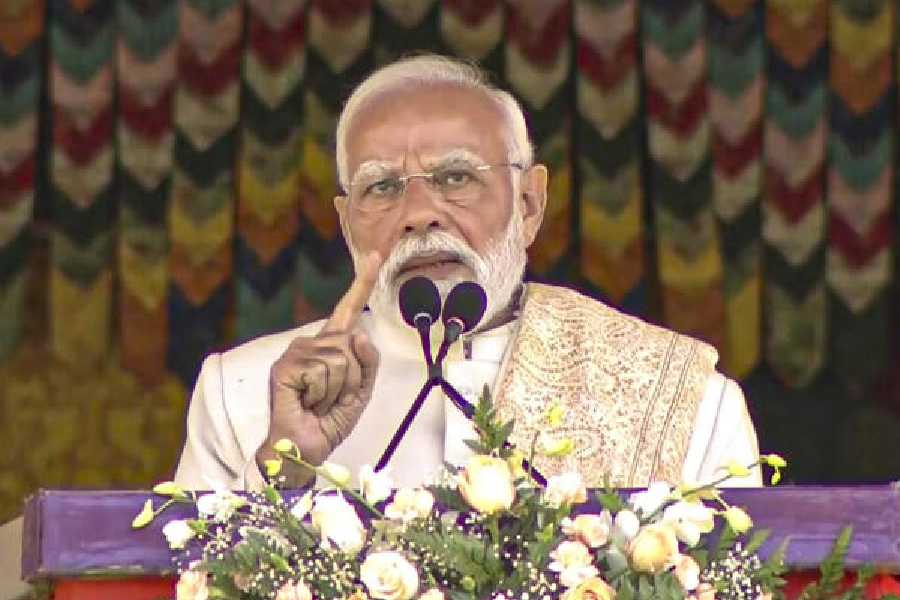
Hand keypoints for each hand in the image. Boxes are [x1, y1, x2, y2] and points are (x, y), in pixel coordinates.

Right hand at [257, 252, 382, 485]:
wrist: (305, 449)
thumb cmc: (329, 420)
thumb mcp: (361, 391)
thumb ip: (368, 363)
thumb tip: (359, 333)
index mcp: (331, 345)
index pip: (349, 309)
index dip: (363, 282)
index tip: (376, 255)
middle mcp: (313, 343)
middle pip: (353, 344)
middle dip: (354, 379)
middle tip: (332, 399)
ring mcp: (297, 352)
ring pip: (341, 359)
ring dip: (337, 389)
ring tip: (319, 402)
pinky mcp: (285, 366)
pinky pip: (323, 371)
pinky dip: (322, 394)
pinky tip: (307, 402)